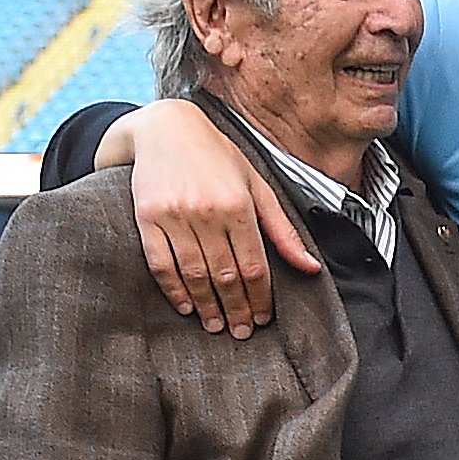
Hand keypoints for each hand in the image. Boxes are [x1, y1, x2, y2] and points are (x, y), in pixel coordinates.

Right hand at [118, 100, 320, 336]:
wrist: (166, 126)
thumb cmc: (218, 157)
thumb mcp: (257, 185)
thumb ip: (282, 230)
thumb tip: (311, 268)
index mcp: (239, 205)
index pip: (254, 265)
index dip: (260, 298)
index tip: (262, 319)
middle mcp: (207, 211)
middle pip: (225, 275)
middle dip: (236, 308)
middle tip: (241, 332)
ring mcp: (175, 215)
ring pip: (194, 274)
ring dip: (207, 305)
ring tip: (217, 325)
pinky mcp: (147, 216)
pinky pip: (161, 263)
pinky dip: (174, 289)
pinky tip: (186, 306)